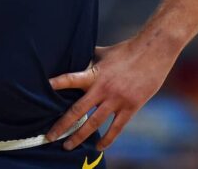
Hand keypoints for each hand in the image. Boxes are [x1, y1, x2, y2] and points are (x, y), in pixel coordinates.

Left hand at [45, 37, 175, 150]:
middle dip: (62, 125)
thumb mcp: (105, 53)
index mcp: (95, 73)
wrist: (153, 52)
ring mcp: (117, 99)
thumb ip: (90, 58)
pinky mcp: (131, 107)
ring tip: (68, 145)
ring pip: (94, 123)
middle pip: (78, 111)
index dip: (57, 83)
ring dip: (79, 136)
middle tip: (50, 136)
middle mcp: (103, 89)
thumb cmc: (128, 50)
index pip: (71, 79)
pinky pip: (116, 128)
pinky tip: (99, 147)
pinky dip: (107, 139)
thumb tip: (77, 56)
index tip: (44, 88)